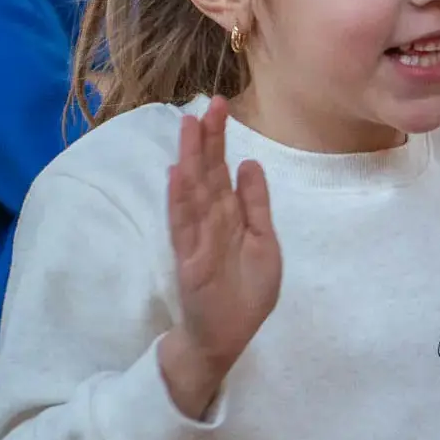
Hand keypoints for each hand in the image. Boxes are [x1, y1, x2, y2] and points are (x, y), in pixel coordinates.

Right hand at [161, 97, 282, 418]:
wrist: (225, 337)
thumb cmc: (244, 292)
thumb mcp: (263, 242)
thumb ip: (255, 205)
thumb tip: (251, 163)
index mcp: (228, 216)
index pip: (220, 170)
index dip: (219, 140)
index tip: (220, 106)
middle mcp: (209, 222)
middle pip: (206, 174)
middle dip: (207, 139)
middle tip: (209, 103)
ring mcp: (197, 240)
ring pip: (192, 193)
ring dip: (190, 160)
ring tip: (188, 127)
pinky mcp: (190, 261)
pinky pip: (184, 227)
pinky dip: (180, 201)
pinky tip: (177, 175)